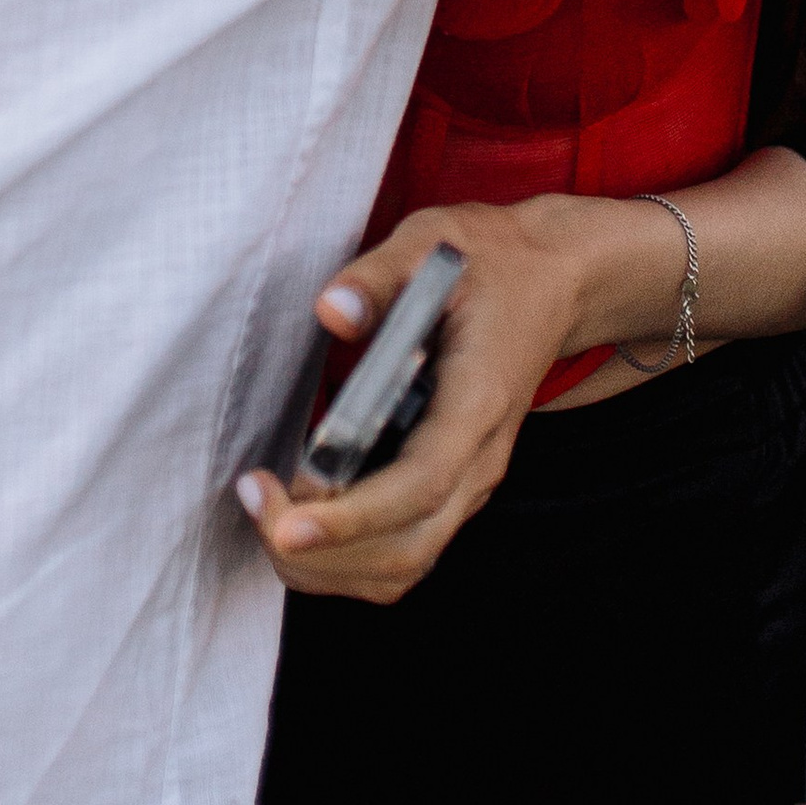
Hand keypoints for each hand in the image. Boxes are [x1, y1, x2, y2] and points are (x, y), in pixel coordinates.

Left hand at [233, 194, 667, 605]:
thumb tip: (331, 313)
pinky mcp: (453, 486)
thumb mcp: (432, 240)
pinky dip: (346, 555)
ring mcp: (471, 482)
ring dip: (328, 562)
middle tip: (253, 497)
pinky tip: (301, 512)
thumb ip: (378, 275)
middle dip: (322, 549)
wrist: (552, 281)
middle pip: (406, 547)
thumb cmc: (489, 261)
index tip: (287, 523)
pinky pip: (403, 550)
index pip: (420, 485)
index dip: (353, 516)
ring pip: (403, 564)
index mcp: (479, 400)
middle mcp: (481, 459)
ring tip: (265, 509)